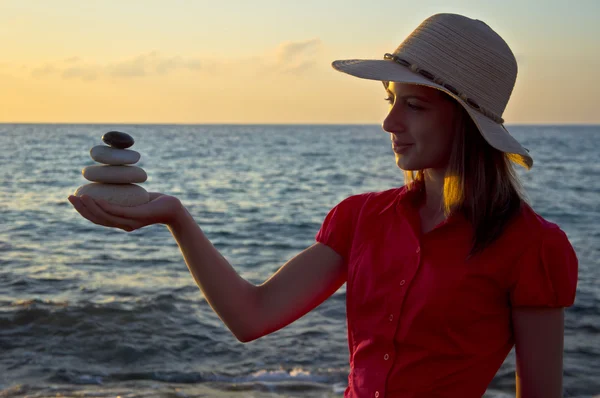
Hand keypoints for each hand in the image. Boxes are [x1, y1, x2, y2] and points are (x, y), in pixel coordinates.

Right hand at [68, 192, 183, 231]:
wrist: (174, 209)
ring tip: (79, 197)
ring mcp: (131, 222)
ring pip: (105, 216)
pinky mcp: (138, 216)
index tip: (74, 199)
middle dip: (81, 209)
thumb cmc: (156, 203)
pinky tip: (94, 198)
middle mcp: (124, 225)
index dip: (84, 211)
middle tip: (70, 197)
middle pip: (98, 219)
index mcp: (122, 222)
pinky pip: (117, 211)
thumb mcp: (137, 199)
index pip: (99, 219)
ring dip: (89, 207)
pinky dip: (103, 205)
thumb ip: (125, 197)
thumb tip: (113, 186)